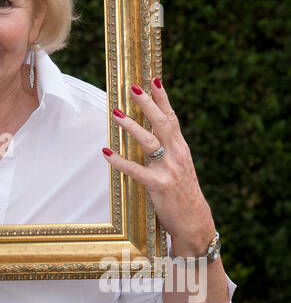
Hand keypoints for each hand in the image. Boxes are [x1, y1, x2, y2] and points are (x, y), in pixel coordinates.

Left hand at [103, 79, 214, 254]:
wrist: (195, 222)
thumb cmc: (184, 194)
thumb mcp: (180, 167)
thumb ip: (169, 150)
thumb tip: (153, 132)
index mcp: (181, 149)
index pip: (172, 118)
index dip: (163, 98)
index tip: (154, 79)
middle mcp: (177, 155)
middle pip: (162, 123)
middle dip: (147, 104)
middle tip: (133, 88)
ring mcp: (169, 170)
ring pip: (149, 142)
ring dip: (131, 126)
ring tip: (116, 113)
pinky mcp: (159, 186)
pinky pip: (136, 171)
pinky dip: (120, 161)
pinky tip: (106, 153)